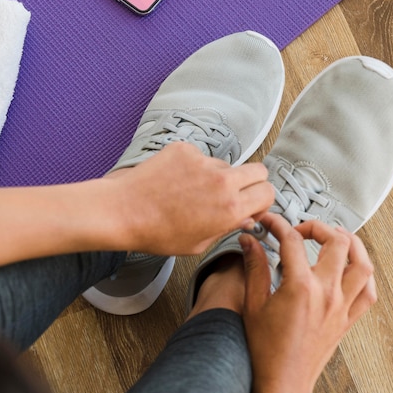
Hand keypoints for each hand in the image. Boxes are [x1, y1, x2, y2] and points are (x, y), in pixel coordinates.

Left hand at [106, 142, 273, 255]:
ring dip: (217, 176)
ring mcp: (203, 161)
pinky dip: (193, 167)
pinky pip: (200, 156)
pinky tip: (175, 181)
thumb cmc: (158, 233)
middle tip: (233, 193)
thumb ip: (228, 227)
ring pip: (225, 165)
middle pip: (258, 170)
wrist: (124, 211)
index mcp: (230, 208)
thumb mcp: (199, 243)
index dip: (260, 201)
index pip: (268, 192)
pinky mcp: (185, 149)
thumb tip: (245, 217)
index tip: (250, 206)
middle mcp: (222, 181)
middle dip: (251, 182)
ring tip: (190, 192)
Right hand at [242, 212, 376, 392]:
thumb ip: (254, 267)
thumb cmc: (265, 349)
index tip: (269, 222)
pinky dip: (363, 273)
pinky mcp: (347, 320)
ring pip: (362, 263)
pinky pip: (368, 291)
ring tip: (335, 236)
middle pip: (337, 242)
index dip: (278, 224)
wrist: (283, 384)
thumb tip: (248, 240)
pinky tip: (350, 267)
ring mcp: (341, 307)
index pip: (292, 240)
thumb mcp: (253, 303)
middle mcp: (326, 293)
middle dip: (319, 227)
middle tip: (301, 229)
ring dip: (351, 243)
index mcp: (300, 287)